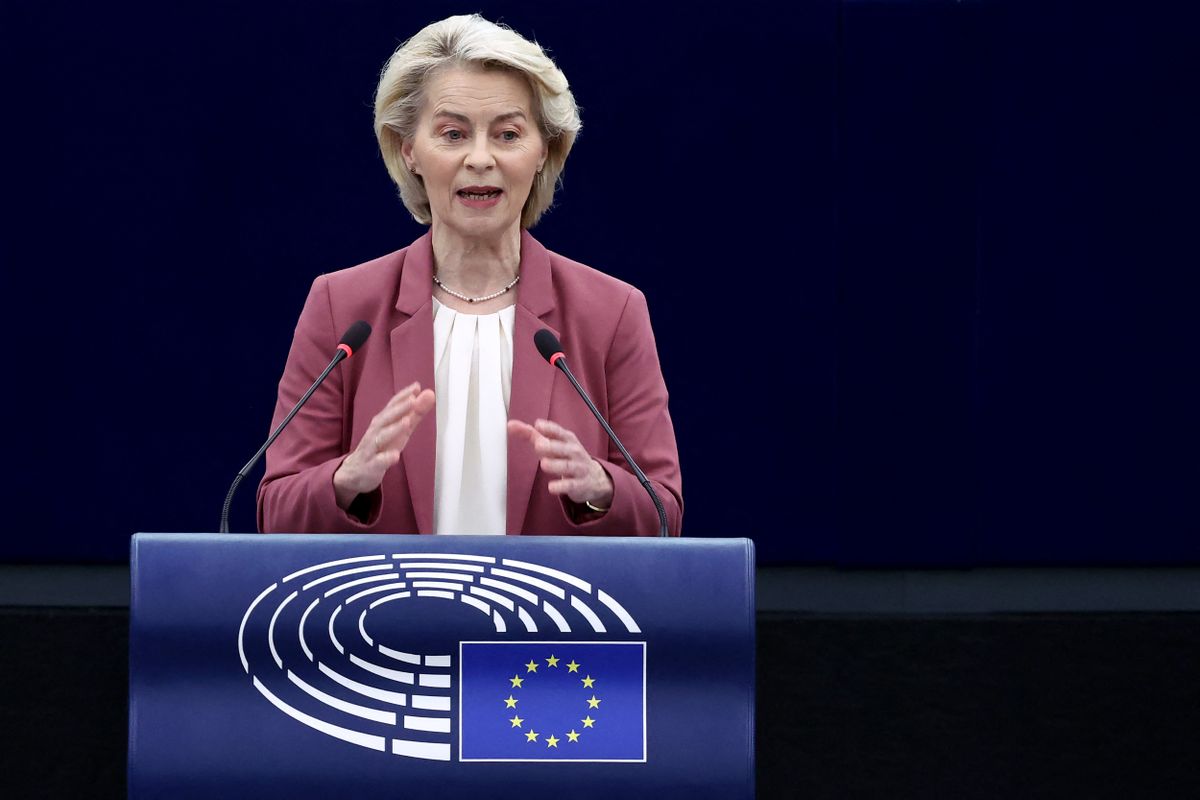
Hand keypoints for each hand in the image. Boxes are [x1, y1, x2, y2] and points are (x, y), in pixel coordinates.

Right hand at [334, 382, 434, 508]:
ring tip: (407, 422)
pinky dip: (386, 458)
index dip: (404, 396)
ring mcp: (372, 448)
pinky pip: (378, 462)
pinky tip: (395, 455)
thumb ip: (415, 414)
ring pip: (381, 437)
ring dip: (394, 429)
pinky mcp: (371, 465)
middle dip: (399, 408)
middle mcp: (376, 432)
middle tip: (413, 399)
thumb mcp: (400, 431)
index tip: (417, 387)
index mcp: (383, 422)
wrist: (355, 472)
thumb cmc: (381, 447)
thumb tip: (429, 394)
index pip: (393, 406)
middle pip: (386, 418)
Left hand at [507, 418, 613, 508]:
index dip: (549, 428)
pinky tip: (552, 488)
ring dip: (556, 465)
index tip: (538, 425)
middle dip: (552, 447)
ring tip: (544, 464)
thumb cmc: (568, 457)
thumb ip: (532, 435)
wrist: (595, 478)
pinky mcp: (580, 484)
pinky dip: (562, 486)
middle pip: (563, 448)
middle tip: (538, 446)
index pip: (559, 432)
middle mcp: (574, 452)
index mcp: (567, 440)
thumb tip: (511, 425)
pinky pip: (571, 485)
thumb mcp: (553, 444)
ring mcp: (578, 468)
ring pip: (567, 466)